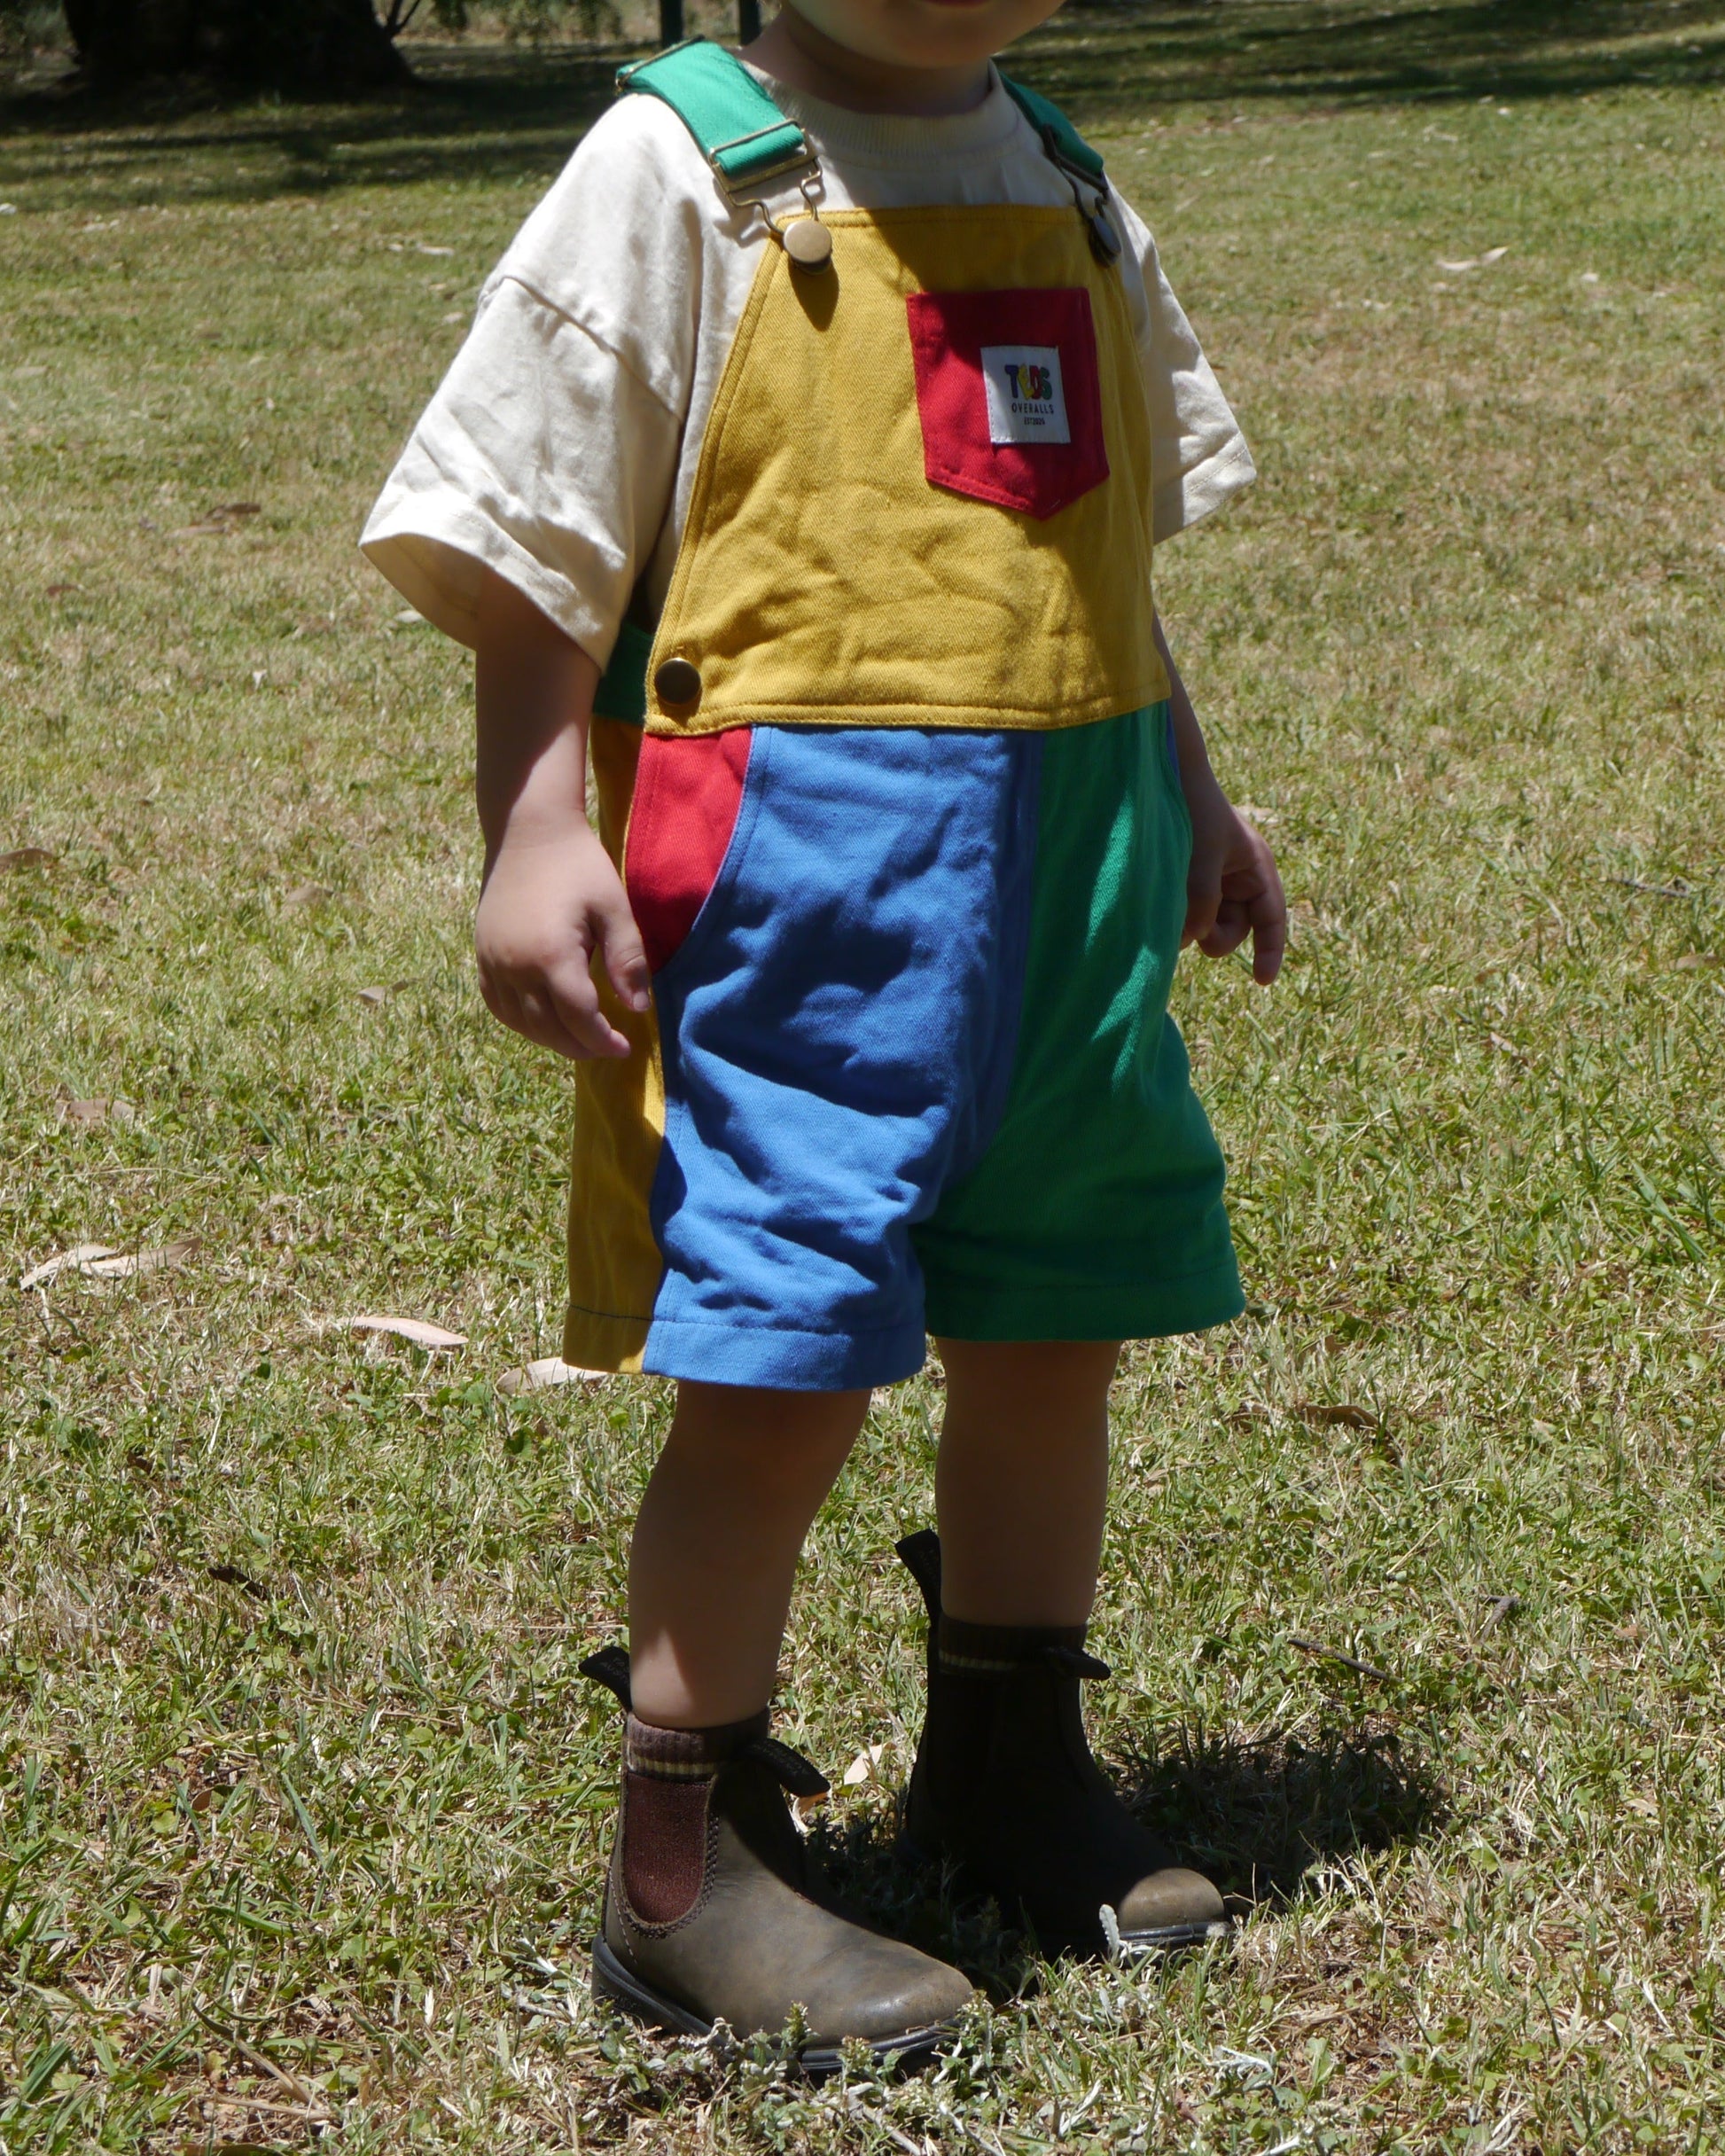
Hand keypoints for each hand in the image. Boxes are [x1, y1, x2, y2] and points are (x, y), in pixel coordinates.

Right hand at [475, 820, 650, 1058]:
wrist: (528, 831)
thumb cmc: (578, 865)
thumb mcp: (614, 908)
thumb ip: (627, 960)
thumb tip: (637, 1009)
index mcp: (551, 956)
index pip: (579, 1018)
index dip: (603, 1040)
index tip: (624, 1048)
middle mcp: (515, 966)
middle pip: (549, 1028)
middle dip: (580, 1045)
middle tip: (606, 1047)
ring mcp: (493, 962)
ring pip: (521, 1023)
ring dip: (551, 1039)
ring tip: (579, 1039)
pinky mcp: (482, 955)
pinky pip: (497, 1005)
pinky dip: (521, 1022)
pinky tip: (543, 1022)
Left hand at [1182, 772, 1286, 986]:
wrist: (1165, 779)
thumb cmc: (1193, 808)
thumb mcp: (1203, 854)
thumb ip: (1203, 898)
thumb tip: (1195, 939)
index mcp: (1256, 868)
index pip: (1271, 918)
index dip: (1270, 951)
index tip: (1263, 981)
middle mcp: (1237, 880)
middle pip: (1235, 931)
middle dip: (1216, 937)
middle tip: (1192, 928)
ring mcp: (1211, 884)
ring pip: (1207, 928)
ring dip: (1191, 927)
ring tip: (1172, 904)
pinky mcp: (1186, 886)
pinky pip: (1187, 916)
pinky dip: (1177, 918)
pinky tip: (1163, 903)